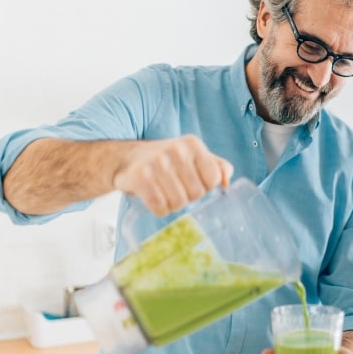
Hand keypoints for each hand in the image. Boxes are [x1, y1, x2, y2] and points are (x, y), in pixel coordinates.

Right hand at [112, 135, 232, 215]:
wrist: (126, 158)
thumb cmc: (166, 160)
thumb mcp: (193, 156)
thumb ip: (216, 166)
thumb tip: (226, 183)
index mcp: (192, 144)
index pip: (213, 179)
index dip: (204, 187)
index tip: (193, 183)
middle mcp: (176, 150)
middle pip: (196, 193)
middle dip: (187, 197)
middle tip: (176, 188)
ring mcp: (156, 163)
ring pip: (178, 203)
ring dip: (172, 205)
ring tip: (164, 193)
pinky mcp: (140, 177)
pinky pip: (159, 207)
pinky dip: (159, 209)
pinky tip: (154, 198)